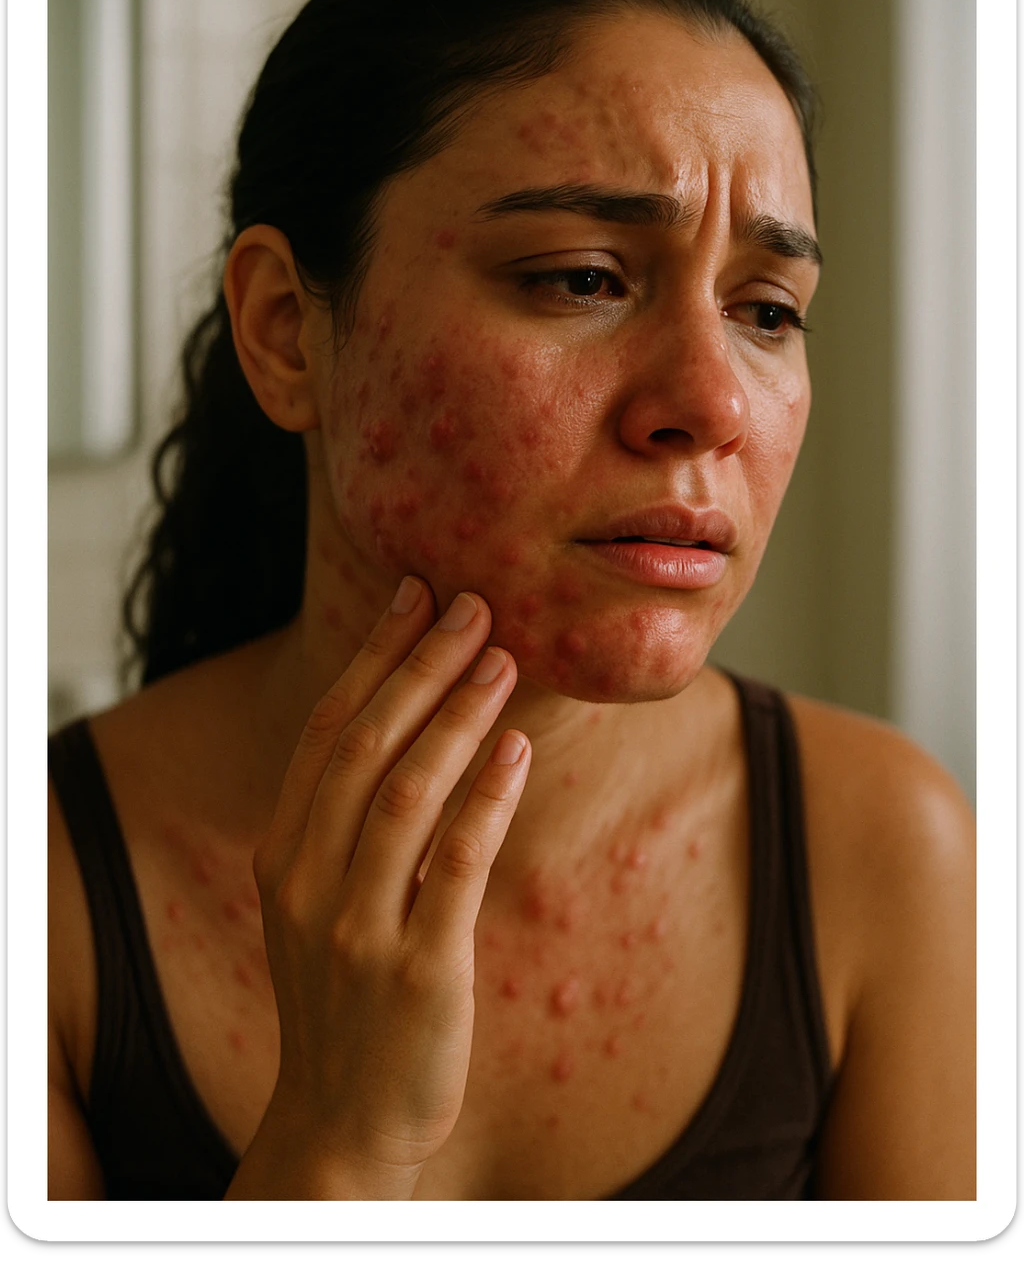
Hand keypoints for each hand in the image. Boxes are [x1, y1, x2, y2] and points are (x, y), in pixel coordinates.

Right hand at [228, 578, 529, 1199]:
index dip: (374, 656)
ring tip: (504, 659)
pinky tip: (516, 750)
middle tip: (475, 605)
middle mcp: (307, 881)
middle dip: (421, 665)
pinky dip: (486, 800)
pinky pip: (454, 867)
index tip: (417, 595)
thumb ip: (349, 823)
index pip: (328, 730)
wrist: (342, 1123)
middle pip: (365, 746)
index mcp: (282, 853)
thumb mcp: (319, 901)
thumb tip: (415, 721)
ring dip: (458, 717)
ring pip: (407, 794)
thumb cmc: (346, 999)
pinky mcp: (416, 970)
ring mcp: (356, 928)